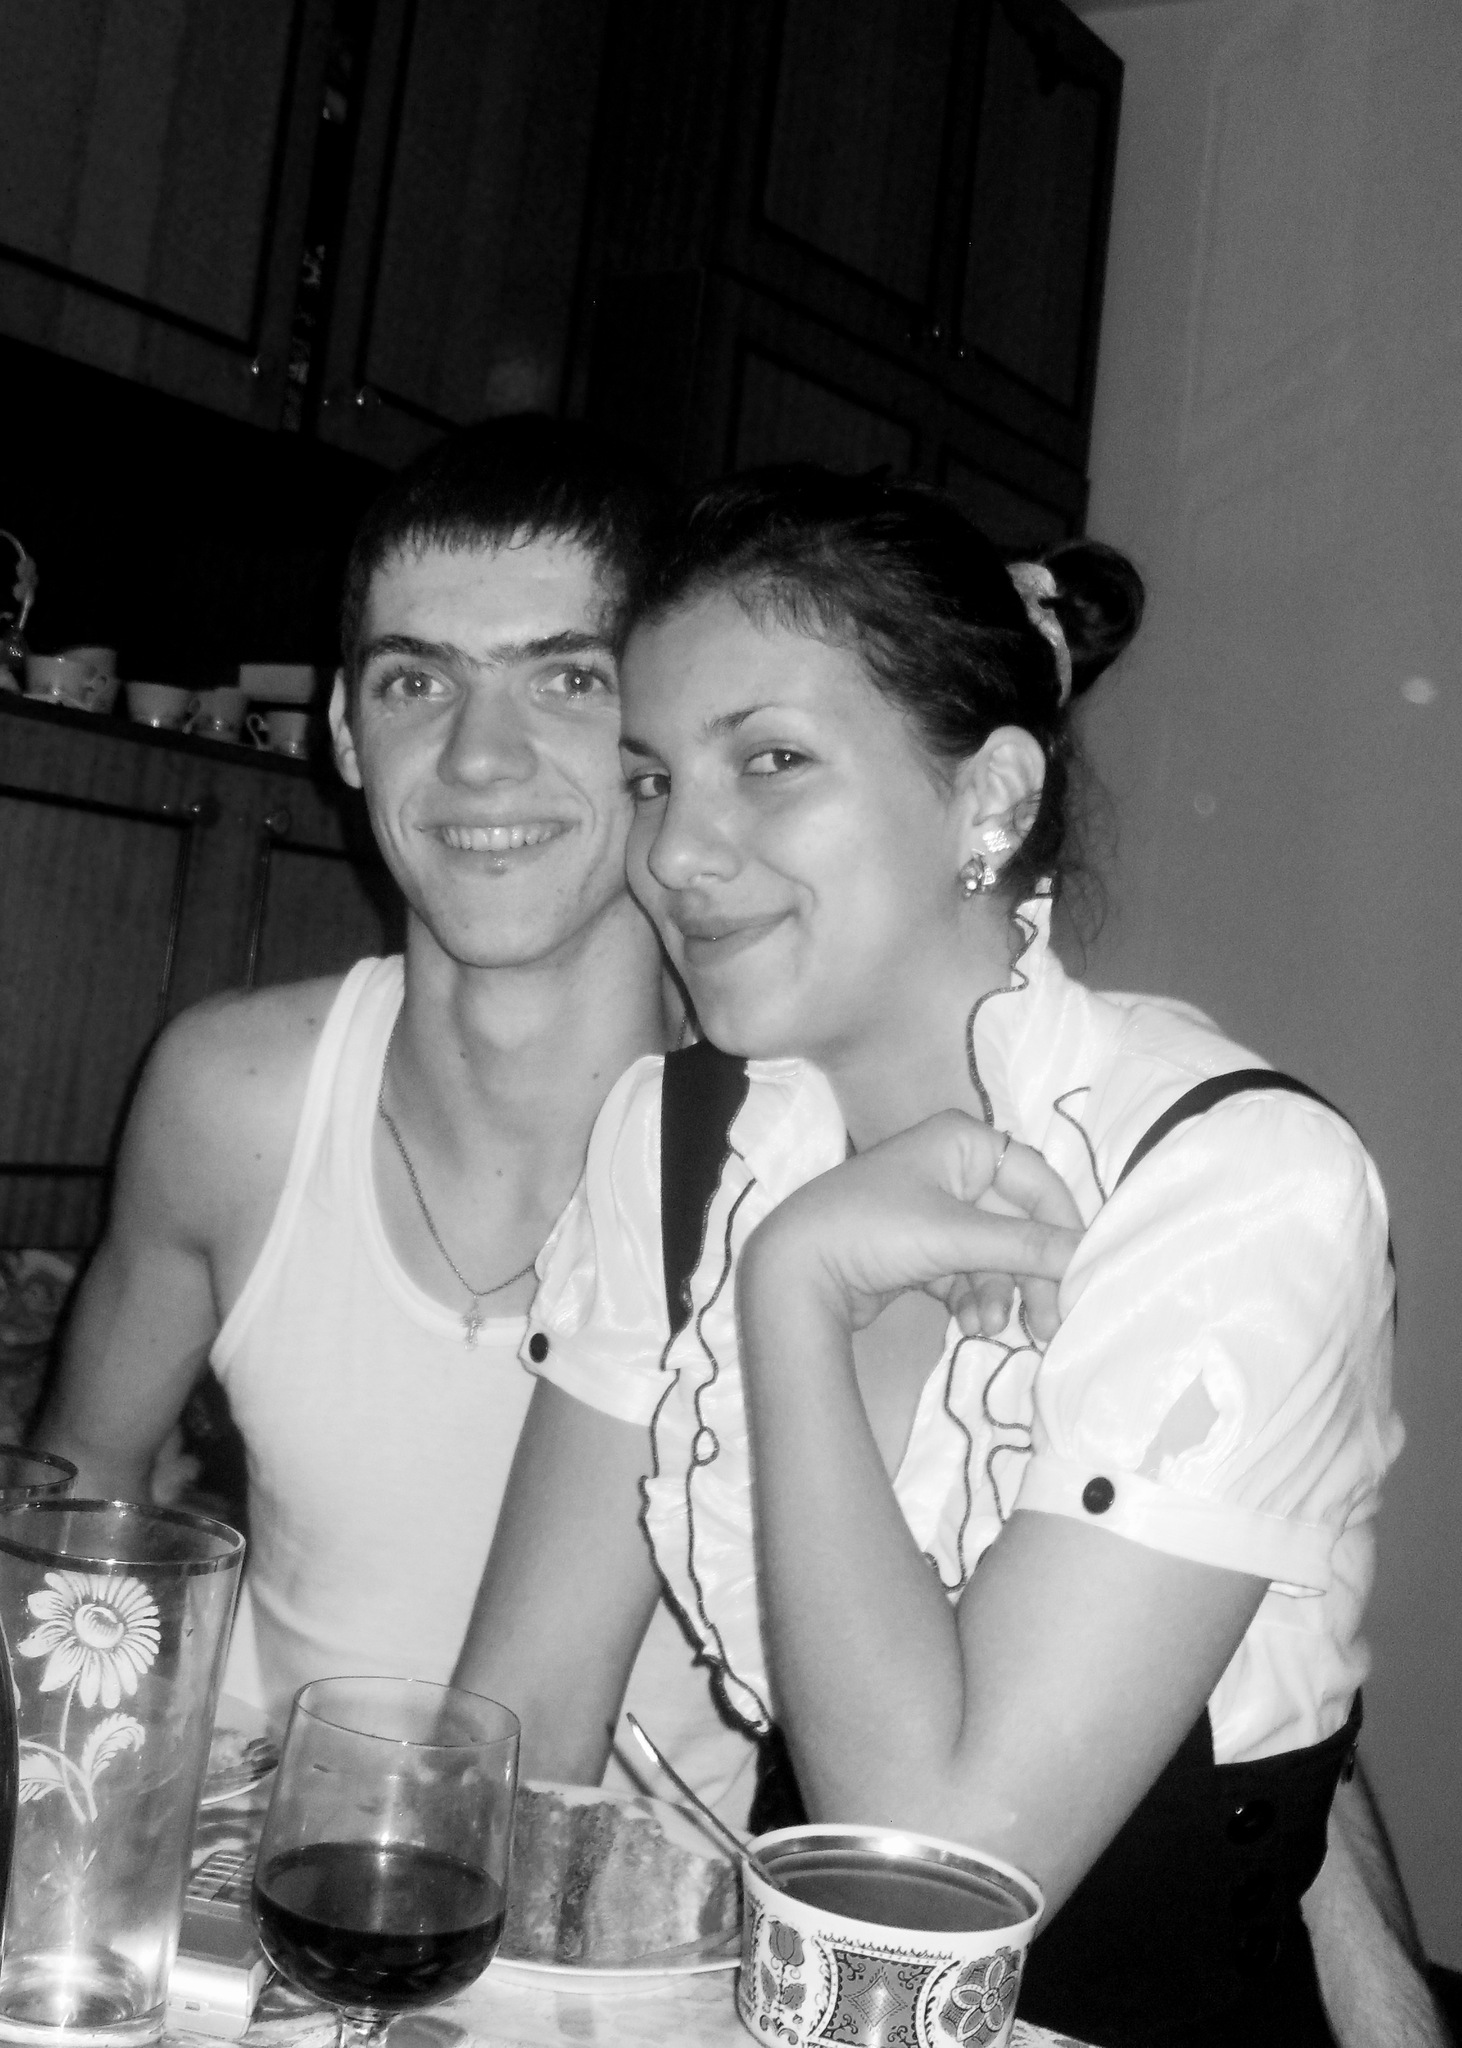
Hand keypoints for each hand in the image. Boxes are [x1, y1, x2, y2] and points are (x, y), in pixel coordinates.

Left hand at [743, 1110, 1083, 1342]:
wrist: (793, 1272)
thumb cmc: (873, 1230)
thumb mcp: (955, 1237)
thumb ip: (1027, 1248)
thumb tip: (1089, 1256)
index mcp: (963, 1140)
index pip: (1038, 1182)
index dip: (1064, 1229)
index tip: (1085, 1275)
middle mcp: (951, 1167)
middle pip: (1017, 1225)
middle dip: (1030, 1275)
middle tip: (1048, 1325)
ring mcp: (932, 1209)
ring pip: (992, 1256)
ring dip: (998, 1294)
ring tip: (989, 1328)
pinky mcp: (917, 1249)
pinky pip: (965, 1273)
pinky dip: (972, 1299)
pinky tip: (969, 1325)